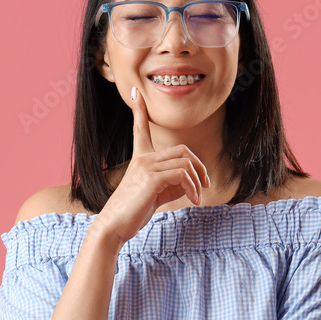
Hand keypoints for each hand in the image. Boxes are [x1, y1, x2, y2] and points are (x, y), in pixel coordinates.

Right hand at [92, 86, 210, 245]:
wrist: (114, 227)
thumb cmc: (134, 212)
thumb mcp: (157, 194)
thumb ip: (174, 184)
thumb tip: (194, 182)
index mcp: (140, 158)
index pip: (140, 128)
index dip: (139, 109)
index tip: (135, 92)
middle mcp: (142, 158)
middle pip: (182, 150)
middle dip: (199, 167)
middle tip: (205, 185)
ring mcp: (146, 166)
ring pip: (186, 164)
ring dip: (198, 183)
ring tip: (197, 199)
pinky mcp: (151, 178)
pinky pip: (183, 175)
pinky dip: (193, 188)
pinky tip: (193, 201)